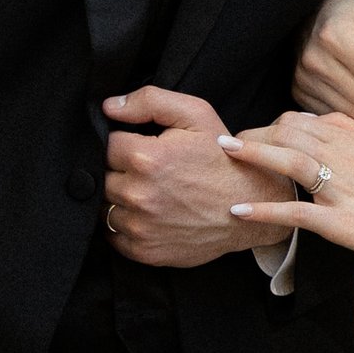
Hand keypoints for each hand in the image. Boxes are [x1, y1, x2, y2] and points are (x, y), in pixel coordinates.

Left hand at [102, 85, 296, 265]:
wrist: (251, 204)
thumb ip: (149, 101)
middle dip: (121, 171)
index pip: (107, 145)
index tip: (142, 147)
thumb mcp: (195, 114)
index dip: (124, 143)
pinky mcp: (145, 251)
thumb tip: (109, 107)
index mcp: (147, 158)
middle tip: (149, 171)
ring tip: (150, 192)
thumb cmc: (224, 158)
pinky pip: (114, 236)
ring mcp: (141, 227)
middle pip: (102, 177)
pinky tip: (148, 214)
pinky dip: (125, 225)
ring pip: (105, 207)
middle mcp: (139, 195)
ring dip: (120, 199)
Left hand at [221, 108, 353, 267]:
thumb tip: (316, 120)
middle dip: (254, 135)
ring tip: (225, 153)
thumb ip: (347, 130)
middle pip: (289, 134)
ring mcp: (340, 188)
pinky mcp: (337, 220)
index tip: (252, 135)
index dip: (270, 125)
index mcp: (350, 138)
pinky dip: (265, 210)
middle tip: (226, 144)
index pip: (299, 120)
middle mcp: (343, 156)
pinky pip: (296, 211)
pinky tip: (239, 210)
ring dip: (253, 155)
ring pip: (290, 161)